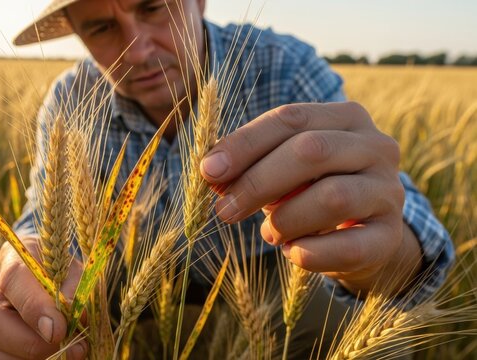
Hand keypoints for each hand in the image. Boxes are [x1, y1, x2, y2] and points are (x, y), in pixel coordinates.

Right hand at [0, 238, 86, 359]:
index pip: (14, 278)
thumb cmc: (64, 275)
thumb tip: (67, 320)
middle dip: (31, 343)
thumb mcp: (74, 273)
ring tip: (62, 355)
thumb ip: (72, 290)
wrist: (51, 281)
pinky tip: (46, 359)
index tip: (58, 330)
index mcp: (14, 257)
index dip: (34, 307)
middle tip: (69, 349)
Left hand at [200, 102, 421, 293]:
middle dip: (258, 182)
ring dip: (286, 220)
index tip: (209, 171)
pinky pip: (351, 246)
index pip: (290, 118)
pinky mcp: (391, 234)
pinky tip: (292, 253)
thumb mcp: (281, 169)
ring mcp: (389, 190)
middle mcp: (376, 146)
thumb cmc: (311, 190)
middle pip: (311, 151)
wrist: (363, 233)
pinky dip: (312, 253)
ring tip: (269, 233)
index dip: (245, 144)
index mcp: (346, 117)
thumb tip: (211, 171)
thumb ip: (249, 164)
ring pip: (332, 197)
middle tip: (225, 211)